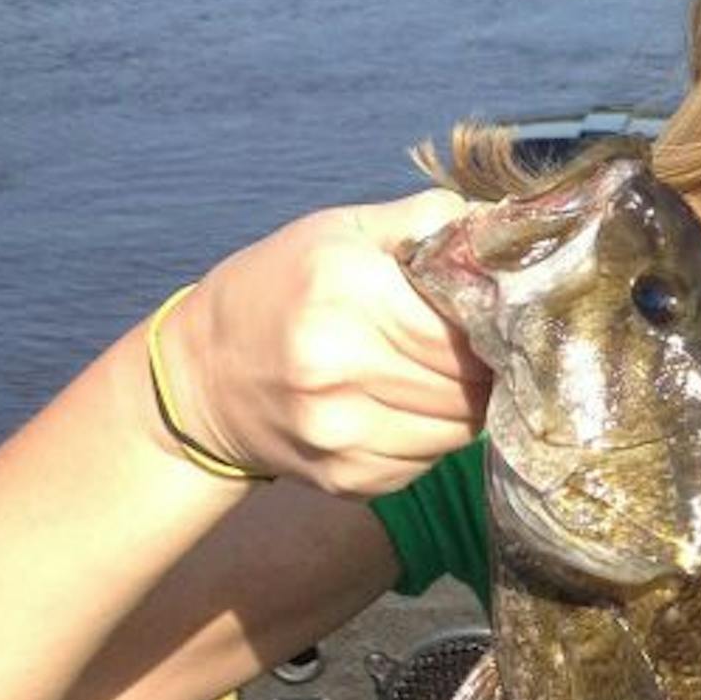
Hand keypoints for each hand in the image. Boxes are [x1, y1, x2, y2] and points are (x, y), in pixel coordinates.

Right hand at [155, 193, 488, 494]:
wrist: (202, 377)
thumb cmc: (278, 290)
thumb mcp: (338, 231)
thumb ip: (422, 221)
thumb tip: (499, 228)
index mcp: (345, 294)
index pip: (461, 327)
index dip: (492, 325)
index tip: (499, 318)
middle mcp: (340, 369)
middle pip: (466, 382)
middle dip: (486, 365)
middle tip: (486, 347)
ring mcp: (342, 433)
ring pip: (459, 428)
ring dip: (468, 404)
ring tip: (448, 376)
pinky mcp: (348, 478)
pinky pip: (430, 460)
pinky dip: (435, 435)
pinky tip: (410, 407)